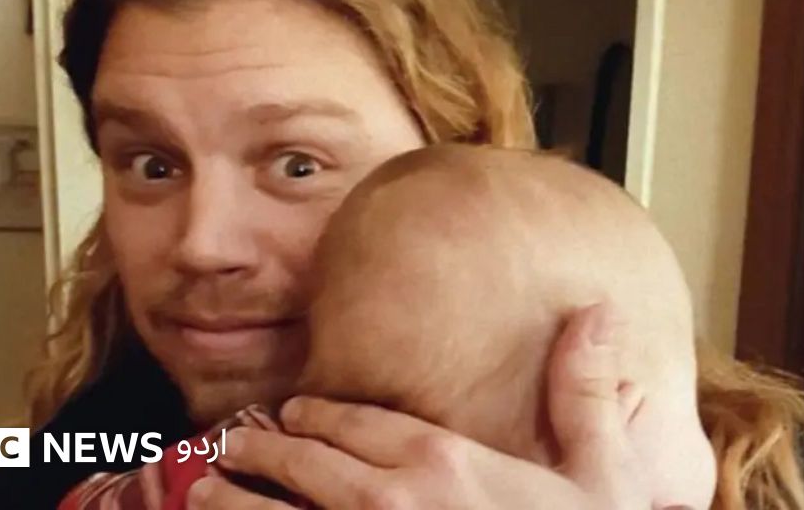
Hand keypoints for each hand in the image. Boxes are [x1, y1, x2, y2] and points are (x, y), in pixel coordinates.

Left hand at [187, 305, 654, 508]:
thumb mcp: (602, 480)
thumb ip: (585, 395)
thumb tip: (597, 312)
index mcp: (443, 462)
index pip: (360, 422)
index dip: (319, 414)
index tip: (296, 412)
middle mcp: (391, 501)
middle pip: (308, 463)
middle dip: (265, 450)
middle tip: (235, 446)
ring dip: (232, 502)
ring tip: (202, 494)